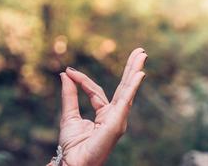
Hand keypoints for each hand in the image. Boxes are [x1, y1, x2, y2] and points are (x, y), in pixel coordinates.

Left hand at [55, 48, 146, 165]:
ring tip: (141, 55)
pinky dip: (132, 87)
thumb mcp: (69, 115)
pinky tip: (139, 74)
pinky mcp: (116, 123)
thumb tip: (66, 73)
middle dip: (131, 68)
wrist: (72, 162)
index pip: (96, 90)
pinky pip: (125, 102)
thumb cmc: (72, 146)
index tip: (68, 71)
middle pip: (124, 88)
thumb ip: (70, 94)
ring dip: (134, 71)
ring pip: (127, 91)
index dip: (82, 80)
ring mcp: (117, 119)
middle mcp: (114, 116)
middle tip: (140, 51)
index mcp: (104, 114)